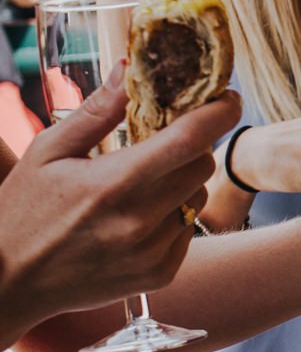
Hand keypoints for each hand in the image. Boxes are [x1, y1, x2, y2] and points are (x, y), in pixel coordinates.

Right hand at [0, 70, 240, 318]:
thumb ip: (96, 112)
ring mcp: (152, 252)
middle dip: (190, 147)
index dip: (219, 113)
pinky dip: (174, 215)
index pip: (188, 140)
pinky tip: (136, 217)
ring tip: (138, 185)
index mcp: (111, 185)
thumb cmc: (24, 209)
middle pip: (202, 166)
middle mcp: (139, 221)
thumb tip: (130, 69)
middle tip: (161, 143)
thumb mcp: (48, 152)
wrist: (10, 282)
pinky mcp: (161, 274)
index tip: (229, 97)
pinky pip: (188, 229)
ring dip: (181, 182)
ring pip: (198, 197)